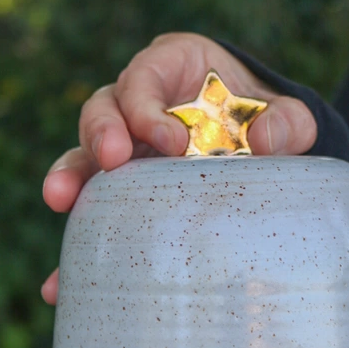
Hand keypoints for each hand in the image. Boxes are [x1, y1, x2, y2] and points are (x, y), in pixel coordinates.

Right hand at [40, 33, 316, 302]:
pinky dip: (77, 243)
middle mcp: (139, 103)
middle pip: (104, 109)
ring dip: (72, 176)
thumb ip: (287, 122)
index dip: (148, 105)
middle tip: (112, 160)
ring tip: (60, 199)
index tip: (171, 142)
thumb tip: (264, 141)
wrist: (264, 153)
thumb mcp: (289, 117)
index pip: (145, 77)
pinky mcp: (123, 189)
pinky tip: (59, 280)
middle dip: (102, 133)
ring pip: (86, 155)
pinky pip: (93, 211)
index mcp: (173, 67)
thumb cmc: (271, 122)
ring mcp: (127, 148)